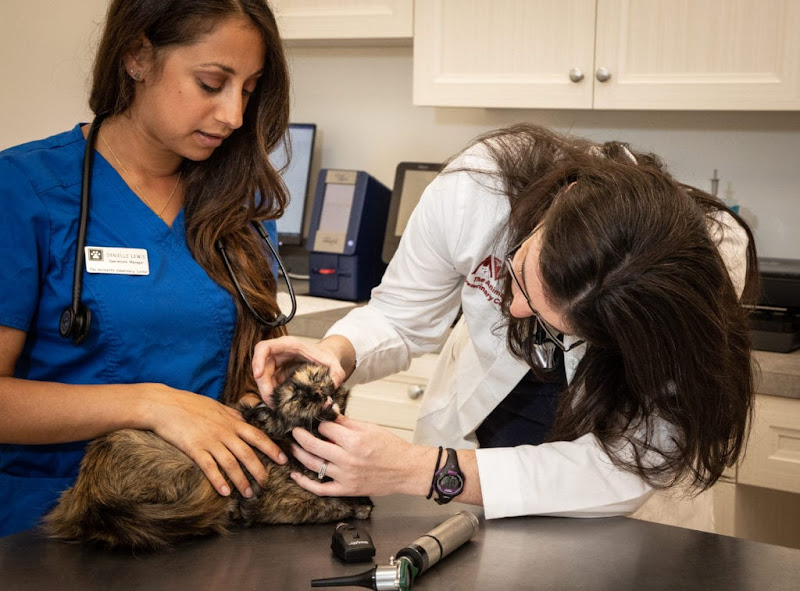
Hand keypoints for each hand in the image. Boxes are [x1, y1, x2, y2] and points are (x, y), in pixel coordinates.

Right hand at [141, 384, 286, 498]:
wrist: (164, 404)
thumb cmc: (190, 404)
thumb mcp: (217, 406)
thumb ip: (232, 414)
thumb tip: (245, 418)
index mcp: (232, 421)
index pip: (258, 436)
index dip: (272, 448)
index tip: (283, 460)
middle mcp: (224, 432)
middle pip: (247, 453)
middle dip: (259, 470)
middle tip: (266, 484)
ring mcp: (210, 440)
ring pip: (231, 463)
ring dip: (241, 480)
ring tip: (248, 493)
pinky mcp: (194, 448)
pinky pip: (209, 467)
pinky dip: (218, 480)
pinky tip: (225, 492)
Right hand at [252, 335, 350, 404]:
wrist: (328, 359)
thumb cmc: (328, 357)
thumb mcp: (335, 365)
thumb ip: (336, 376)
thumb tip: (329, 396)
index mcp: (288, 345)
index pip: (264, 347)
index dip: (257, 360)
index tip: (257, 374)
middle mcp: (279, 354)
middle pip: (261, 369)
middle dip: (264, 387)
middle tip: (273, 403)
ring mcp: (277, 366)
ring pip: (263, 380)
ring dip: (268, 395)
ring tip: (278, 408)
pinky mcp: (278, 376)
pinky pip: (270, 387)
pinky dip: (274, 397)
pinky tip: (282, 406)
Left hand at [288, 415, 432, 497]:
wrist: (405, 470)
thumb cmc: (391, 448)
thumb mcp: (370, 428)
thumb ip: (346, 422)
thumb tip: (329, 412)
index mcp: (354, 440)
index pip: (325, 429)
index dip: (317, 423)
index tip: (312, 421)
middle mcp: (348, 459)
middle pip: (313, 445)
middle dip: (299, 436)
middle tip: (293, 431)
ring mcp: (346, 476)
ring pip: (313, 465)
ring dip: (298, 454)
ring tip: (292, 447)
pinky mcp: (347, 489)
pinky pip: (320, 488)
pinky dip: (305, 482)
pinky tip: (296, 474)